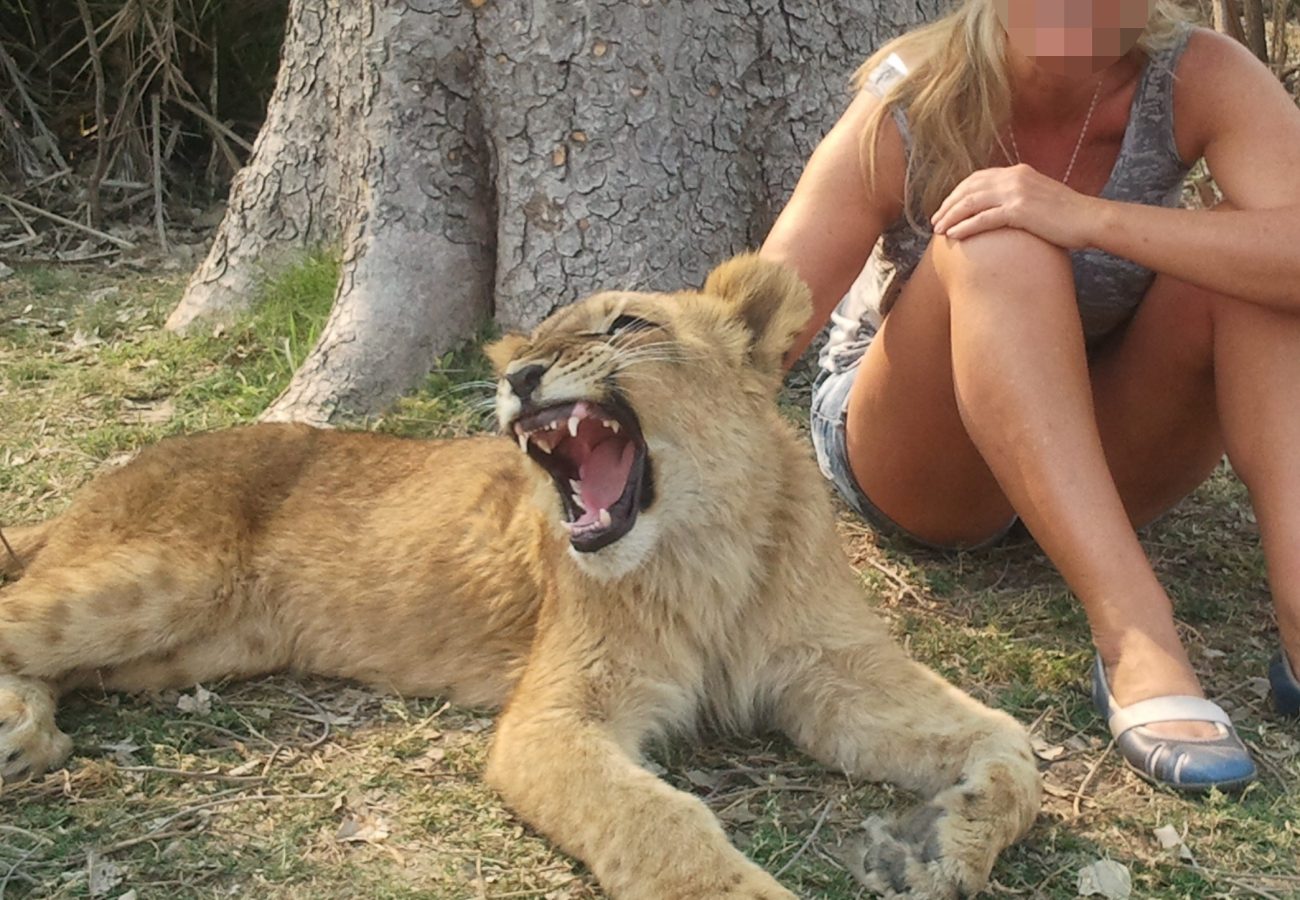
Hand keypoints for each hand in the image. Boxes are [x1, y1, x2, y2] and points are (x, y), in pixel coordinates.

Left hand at [930, 163, 1102, 248]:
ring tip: (939, 230)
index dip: (957, 193)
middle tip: (935, 221)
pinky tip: (954, 236)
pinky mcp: (1020, 210)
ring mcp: (1017, 192)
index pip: (977, 178)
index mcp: (1018, 172)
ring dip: (951, 217)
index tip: (945, 208)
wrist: (1090, 219)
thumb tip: (1001, 210)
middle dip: (948, 205)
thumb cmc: (1067, 216)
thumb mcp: (1039, 198)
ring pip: (972, 203)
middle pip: (969, 189)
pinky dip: (965, 227)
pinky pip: (984, 219)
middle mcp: (1014, 177)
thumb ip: (1019, 197)